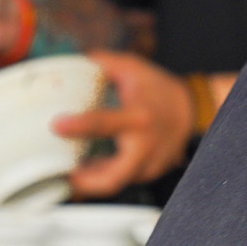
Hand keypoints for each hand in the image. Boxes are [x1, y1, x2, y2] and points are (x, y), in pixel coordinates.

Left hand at [53, 51, 195, 197]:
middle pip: (112, 178)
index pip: (104, 123)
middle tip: (60, 173)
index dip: (79, 126)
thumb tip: (74, 61)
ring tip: (68, 170)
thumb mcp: (131, 68)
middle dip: (83, 182)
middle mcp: (145, 145)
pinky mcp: (148, 173)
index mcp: (138, 117)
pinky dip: (102, 175)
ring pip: (113, 183)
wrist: (190, 109)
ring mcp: (149, 163)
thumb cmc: (158, 89)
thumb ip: (101, 63)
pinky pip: (121, 179)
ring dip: (88, 180)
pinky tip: (88, 167)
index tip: (56, 126)